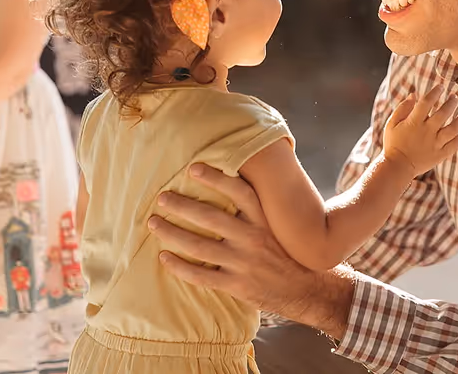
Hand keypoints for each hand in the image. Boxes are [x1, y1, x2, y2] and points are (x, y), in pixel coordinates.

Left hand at [148, 164, 354, 337]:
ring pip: (200, 247)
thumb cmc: (283, 250)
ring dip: (172, 233)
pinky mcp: (236, 285)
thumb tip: (234, 175)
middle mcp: (253, 238)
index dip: (216, 178)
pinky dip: (179, 266)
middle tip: (161, 197)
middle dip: (182, 206)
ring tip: (153, 223)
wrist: (304, 288)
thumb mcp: (277, 224)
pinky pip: (201, 275)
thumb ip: (255, 206)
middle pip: (211, 218)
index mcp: (263, 220)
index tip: (193, 167)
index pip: (239, 193)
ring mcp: (243, 263)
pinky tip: (163, 256)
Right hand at [383, 84, 457, 176]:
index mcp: (414, 122)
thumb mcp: (392, 124)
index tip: (441, 87)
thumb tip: (414, 95)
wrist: (397, 167)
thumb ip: (403, 108)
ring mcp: (435, 144)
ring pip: (454, 129)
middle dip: (452, 102)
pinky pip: (454, 145)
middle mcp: (427, 131)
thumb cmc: (393, 143)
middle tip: (455, 97)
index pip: (427, 102)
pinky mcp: (440, 155)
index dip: (435, 92)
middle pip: (444, 112)